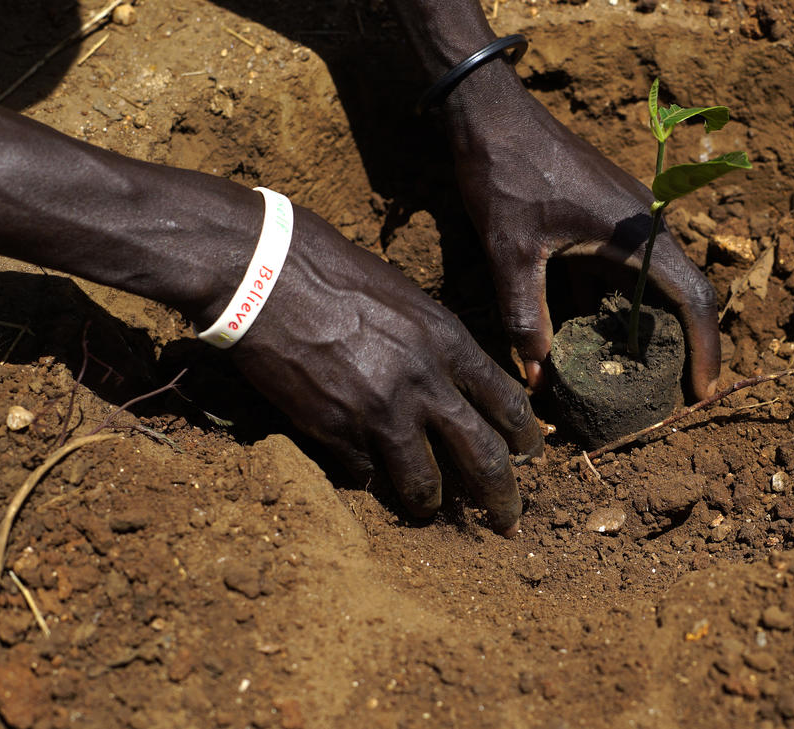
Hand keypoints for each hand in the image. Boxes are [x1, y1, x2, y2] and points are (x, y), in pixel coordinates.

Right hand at [228, 207, 543, 533]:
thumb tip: (460, 383)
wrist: (263, 275)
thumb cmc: (333, 272)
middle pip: (485, 459)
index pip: (509, 405)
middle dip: (502, 500)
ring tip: (429, 508)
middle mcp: (424, 383)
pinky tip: (366, 473)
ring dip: (430, 503)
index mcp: (448, 341)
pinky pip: (366, 474)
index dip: (526, 439)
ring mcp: (380, 412)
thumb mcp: (406, 298)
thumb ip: (438, 345)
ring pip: (426, 485)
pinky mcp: (334, 432)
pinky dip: (369, 478)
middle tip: (507, 522)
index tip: (529, 456)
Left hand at [444, 75, 721, 398]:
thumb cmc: (506, 176)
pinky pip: (625, 267)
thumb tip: (536, 379)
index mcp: (638, 234)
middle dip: (681, 346)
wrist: (492, 114)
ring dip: (646, 326)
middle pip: (682, 294)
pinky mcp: (608, 215)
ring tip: (631, 374)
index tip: (701, 393)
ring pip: (653, 282)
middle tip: (669, 394)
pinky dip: (616, 302)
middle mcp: (647, 225)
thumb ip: (525, 318)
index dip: (705, 349)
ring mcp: (630, 218)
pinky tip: (591, 331)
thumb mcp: (512, 254)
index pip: (693, 299)